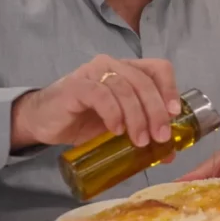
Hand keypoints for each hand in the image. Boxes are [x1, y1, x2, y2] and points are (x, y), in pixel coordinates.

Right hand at [10, 55, 180, 150]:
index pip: (158, 68)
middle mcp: (113, 66)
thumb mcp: (120, 128)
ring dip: (137, 117)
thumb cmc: (84, 121)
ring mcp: (93, 73)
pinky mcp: (76, 86)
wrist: (45, 122)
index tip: (174, 115)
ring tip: (139, 141)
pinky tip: (116, 130)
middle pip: (144, 81)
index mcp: (128, 71)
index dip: (170, 89)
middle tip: (160, 137)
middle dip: (156, 111)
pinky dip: (113, 113)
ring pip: (125, 88)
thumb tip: (169, 154)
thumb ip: (143, 133)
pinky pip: (100, 94)